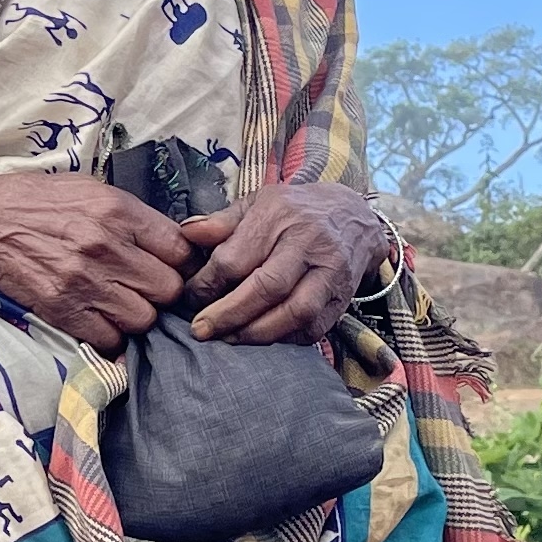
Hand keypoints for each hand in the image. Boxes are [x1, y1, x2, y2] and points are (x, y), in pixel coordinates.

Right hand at [0, 171, 193, 348]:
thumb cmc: (37, 202)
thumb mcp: (90, 191)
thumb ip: (133, 217)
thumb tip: (175, 242)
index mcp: (118, 210)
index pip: (181, 249)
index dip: (182, 264)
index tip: (171, 268)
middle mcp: (105, 245)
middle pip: (168, 289)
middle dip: (160, 293)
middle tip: (143, 290)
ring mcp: (83, 279)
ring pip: (142, 319)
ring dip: (135, 317)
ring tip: (117, 305)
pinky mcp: (61, 308)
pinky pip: (109, 338)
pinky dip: (108, 335)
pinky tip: (96, 319)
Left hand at [180, 181, 390, 346]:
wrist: (355, 216)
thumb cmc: (295, 211)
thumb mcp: (257, 203)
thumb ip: (221, 221)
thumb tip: (186, 235)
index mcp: (279, 215)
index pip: (236, 257)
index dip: (208, 283)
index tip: (191, 297)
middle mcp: (309, 242)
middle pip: (267, 287)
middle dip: (229, 314)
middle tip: (201, 330)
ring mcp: (331, 271)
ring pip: (295, 312)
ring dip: (257, 333)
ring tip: (229, 338)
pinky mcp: (343, 297)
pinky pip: (314, 328)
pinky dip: (285, 339)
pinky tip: (261, 337)